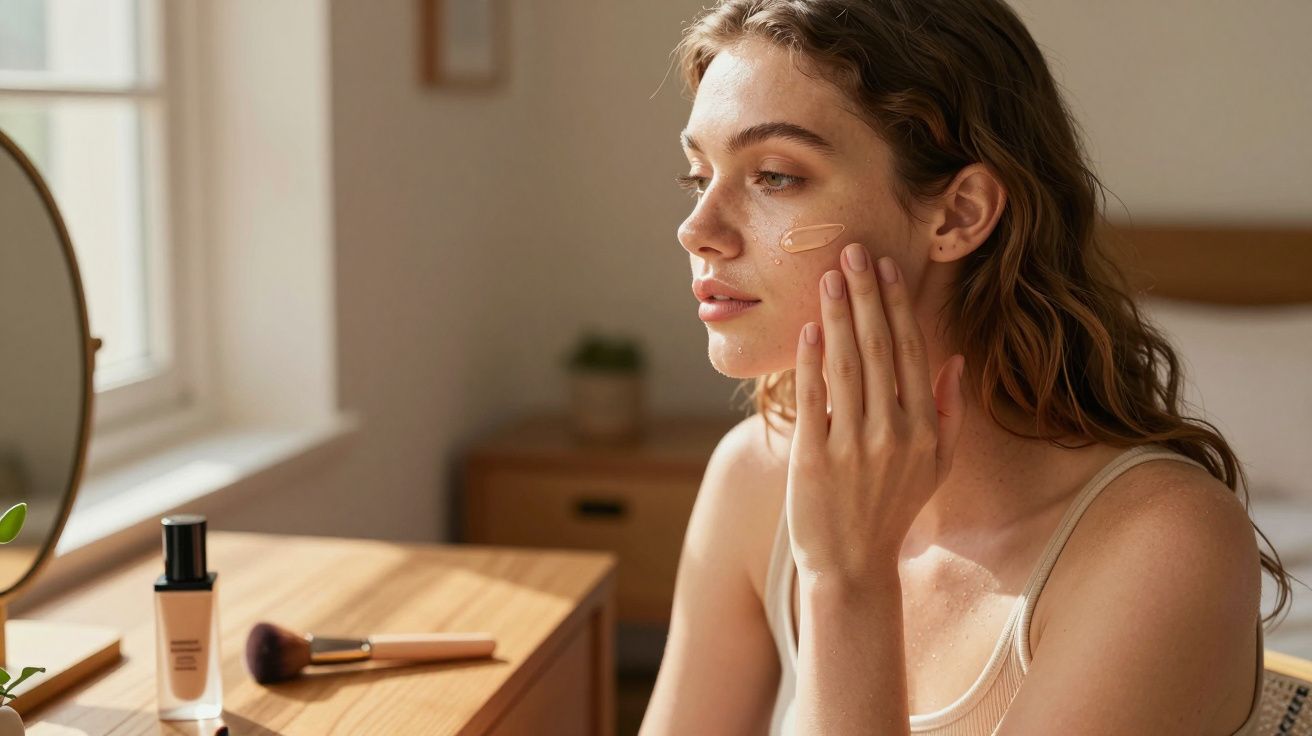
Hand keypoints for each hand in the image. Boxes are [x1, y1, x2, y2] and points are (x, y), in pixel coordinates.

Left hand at [787, 243, 966, 581]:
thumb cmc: (892, 510)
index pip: (910, 352)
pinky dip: (811, 360)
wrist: (851, 564)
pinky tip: (808, 328)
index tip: (886, 268)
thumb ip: (949, 414)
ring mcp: (853, 445)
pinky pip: (814, 398)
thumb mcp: (936, 466)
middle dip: (865, 294)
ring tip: (830, 276)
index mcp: (924, 429)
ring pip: (846, 365)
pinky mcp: (814, 457)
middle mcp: (893, 433)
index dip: (896, 306)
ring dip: (837, 315)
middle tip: (853, 251)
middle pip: (877, 348)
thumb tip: (954, 362)